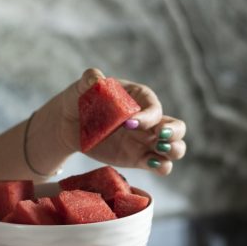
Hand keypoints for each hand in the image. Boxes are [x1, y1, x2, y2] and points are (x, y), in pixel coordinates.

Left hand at [53, 68, 188, 175]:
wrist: (69, 125)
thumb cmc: (80, 100)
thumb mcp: (83, 87)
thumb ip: (91, 79)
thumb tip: (97, 80)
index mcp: (141, 99)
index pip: (154, 108)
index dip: (147, 116)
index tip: (128, 123)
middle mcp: (150, 120)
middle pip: (177, 127)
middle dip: (174, 133)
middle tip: (160, 136)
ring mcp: (146, 141)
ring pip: (175, 148)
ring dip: (173, 151)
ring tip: (158, 151)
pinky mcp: (139, 159)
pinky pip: (160, 165)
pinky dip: (161, 167)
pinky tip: (149, 163)